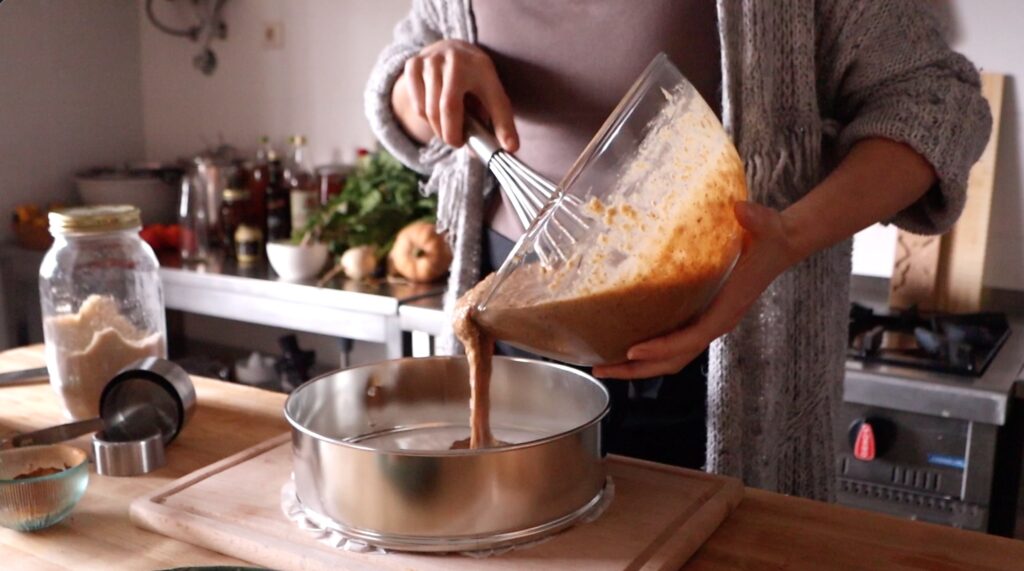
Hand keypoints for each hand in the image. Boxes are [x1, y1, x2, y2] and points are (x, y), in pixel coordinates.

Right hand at [392, 39, 517, 150]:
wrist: (453, 51)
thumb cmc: (477, 80)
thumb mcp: (494, 95)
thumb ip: (502, 122)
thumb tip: (510, 149)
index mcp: (480, 66)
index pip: (477, 103)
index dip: (475, 128)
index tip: (481, 147)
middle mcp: (453, 59)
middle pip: (444, 109)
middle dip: (450, 134)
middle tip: (457, 141)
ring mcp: (430, 60)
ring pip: (428, 110)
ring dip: (438, 128)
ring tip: (449, 125)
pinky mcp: (413, 65)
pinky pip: (417, 106)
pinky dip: (426, 118)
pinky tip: (435, 111)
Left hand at [592, 202, 803, 379]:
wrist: (781, 246)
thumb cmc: (770, 239)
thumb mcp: (766, 225)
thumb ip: (756, 217)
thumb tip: (741, 209)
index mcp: (726, 310)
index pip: (690, 338)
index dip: (661, 347)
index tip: (632, 350)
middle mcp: (715, 324)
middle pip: (673, 360)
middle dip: (638, 369)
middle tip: (602, 369)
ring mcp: (707, 324)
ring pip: (671, 358)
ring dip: (638, 366)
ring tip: (604, 365)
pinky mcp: (701, 318)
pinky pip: (673, 344)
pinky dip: (649, 351)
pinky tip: (624, 345)